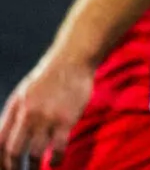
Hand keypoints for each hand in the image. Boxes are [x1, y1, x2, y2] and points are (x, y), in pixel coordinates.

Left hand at [0, 54, 93, 169]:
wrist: (72, 60)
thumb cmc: (48, 77)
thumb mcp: (23, 94)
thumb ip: (15, 116)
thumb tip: (6, 140)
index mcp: (15, 109)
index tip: (4, 169)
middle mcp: (28, 115)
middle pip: (14, 151)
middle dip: (13, 168)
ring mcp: (47, 118)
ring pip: (34, 153)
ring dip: (34, 167)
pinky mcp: (66, 119)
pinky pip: (58, 147)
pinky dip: (55, 159)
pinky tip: (55, 162)